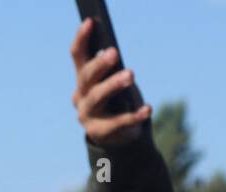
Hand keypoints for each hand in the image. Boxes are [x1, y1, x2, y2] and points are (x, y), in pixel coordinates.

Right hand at [71, 18, 151, 145]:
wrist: (115, 136)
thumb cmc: (117, 100)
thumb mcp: (113, 81)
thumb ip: (112, 69)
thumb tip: (114, 52)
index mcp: (82, 78)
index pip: (78, 55)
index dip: (82, 38)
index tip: (91, 22)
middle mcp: (81, 95)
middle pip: (87, 77)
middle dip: (100, 63)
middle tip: (114, 52)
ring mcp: (88, 115)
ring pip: (98, 97)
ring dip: (113, 84)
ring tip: (130, 75)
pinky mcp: (101, 132)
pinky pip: (118, 122)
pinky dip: (134, 115)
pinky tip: (148, 109)